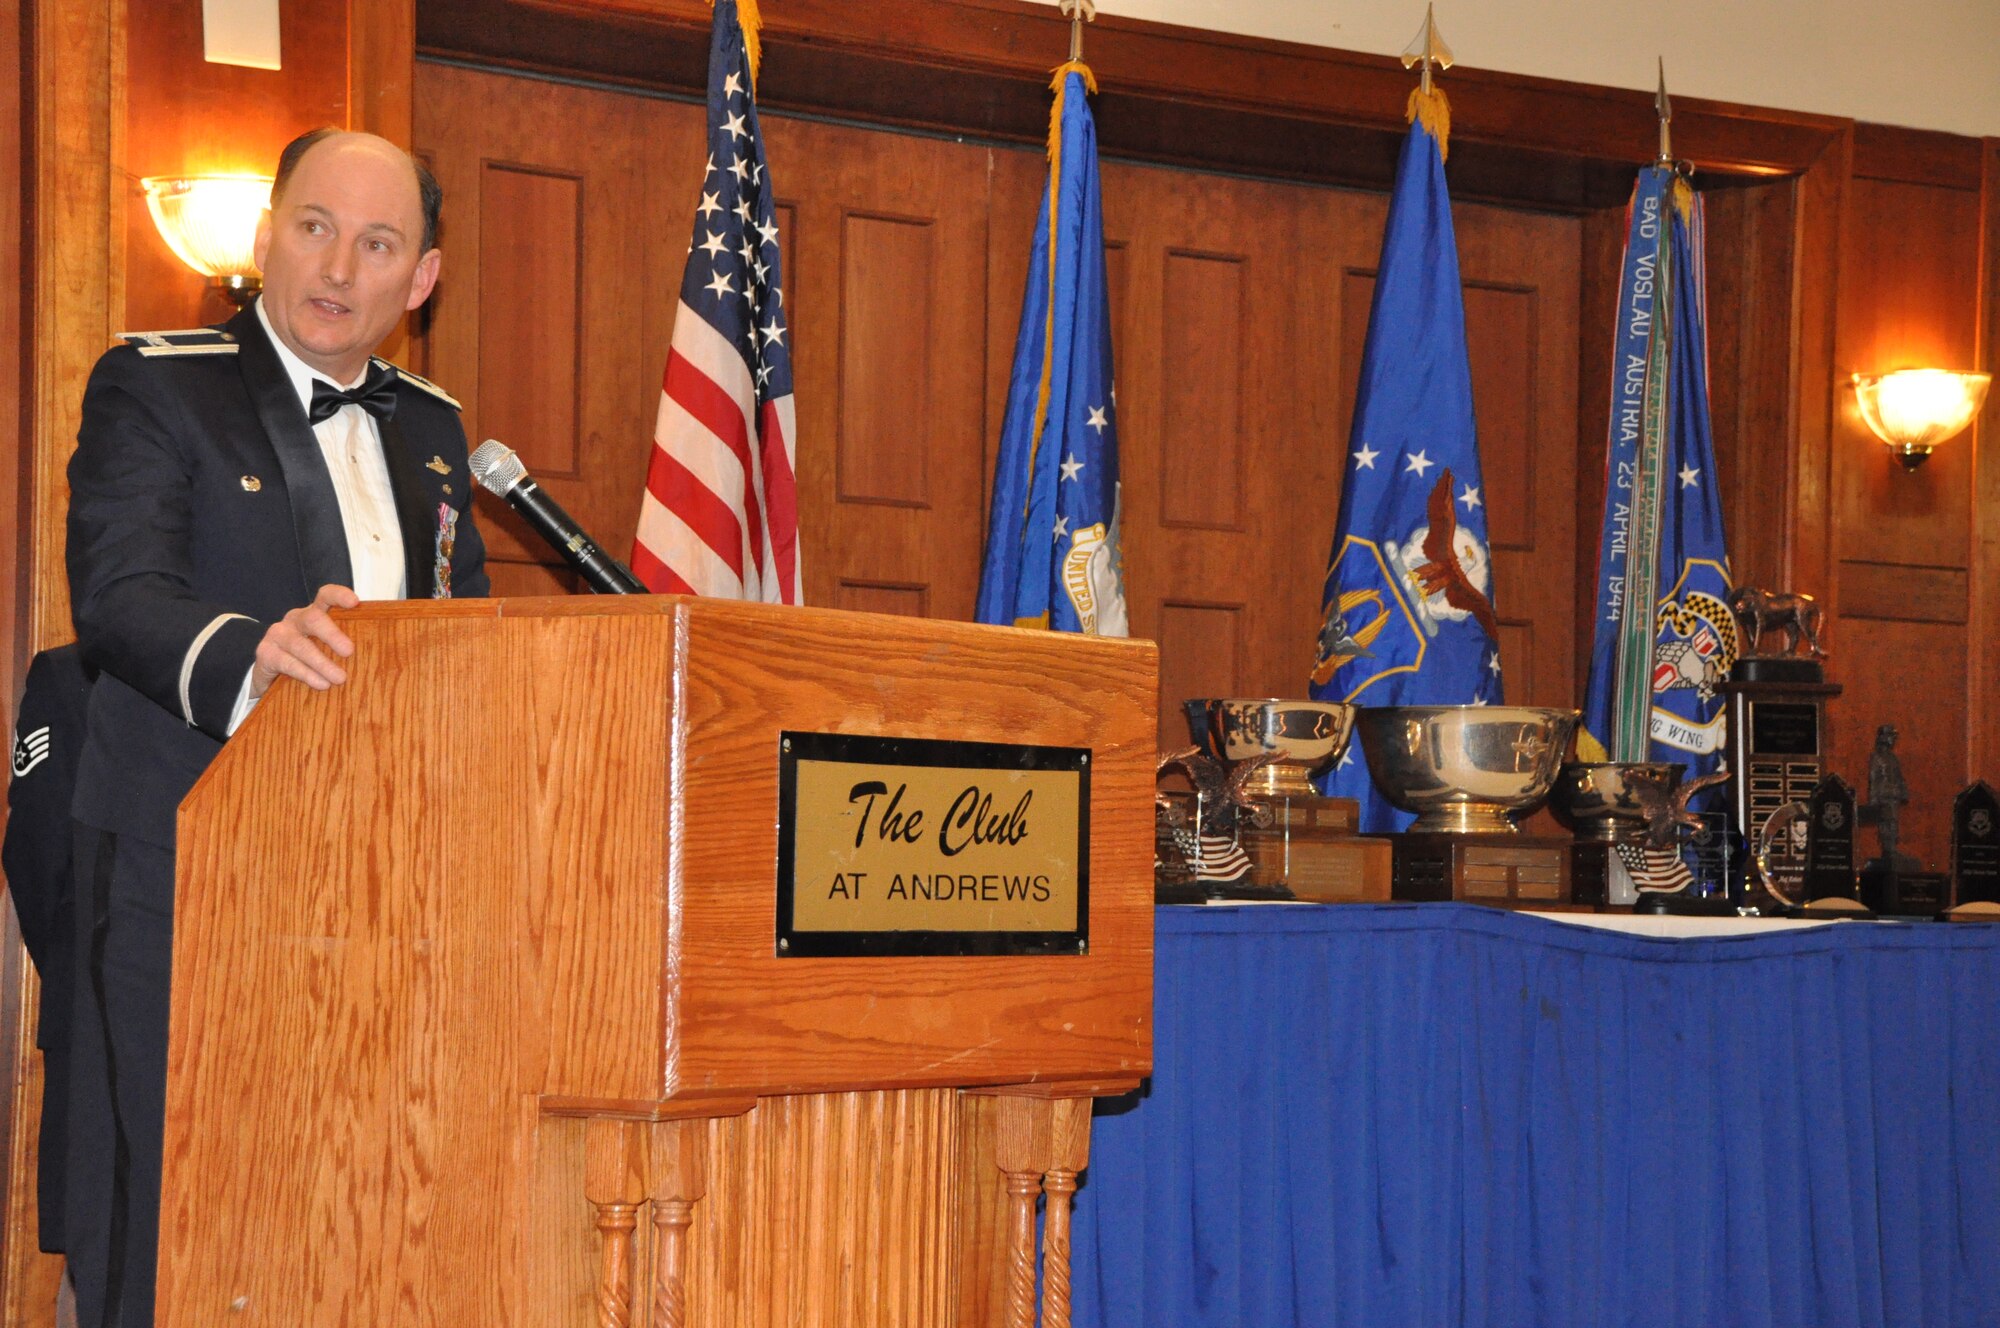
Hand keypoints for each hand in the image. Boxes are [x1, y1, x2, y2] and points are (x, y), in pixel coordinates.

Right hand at [250, 584, 359, 699]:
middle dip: (333, 634)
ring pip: (301, 645)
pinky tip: (321, 684)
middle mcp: (295, 620)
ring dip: (322, 663)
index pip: (325, 596)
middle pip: (313, 618)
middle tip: (349, 651)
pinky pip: (287, 662)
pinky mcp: (266, 653)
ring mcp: (278, 635)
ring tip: (340, 678)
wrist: (269, 673)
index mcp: (313, 614)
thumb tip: (378, 658)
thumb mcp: (325, 648)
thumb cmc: (308, 659)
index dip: (339, 595)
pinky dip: (306, 674)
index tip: (355, 602)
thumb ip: (342, 646)